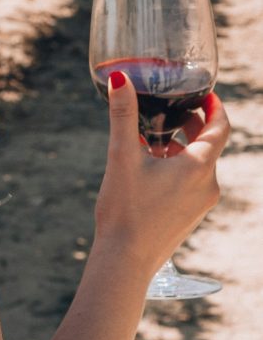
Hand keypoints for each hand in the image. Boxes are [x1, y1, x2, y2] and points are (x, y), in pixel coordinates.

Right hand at [93, 70, 229, 276]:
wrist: (125, 261)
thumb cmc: (126, 209)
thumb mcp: (122, 155)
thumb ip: (123, 114)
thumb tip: (119, 79)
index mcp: (198, 168)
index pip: (220, 128)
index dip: (215, 106)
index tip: (205, 92)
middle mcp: (207, 185)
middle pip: (209, 144)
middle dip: (192, 124)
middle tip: (171, 107)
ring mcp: (200, 203)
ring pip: (199, 163)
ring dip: (181, 145)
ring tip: (153, 136)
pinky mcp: (190, 215)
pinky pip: (191, 181)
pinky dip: (177, 165)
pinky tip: (150, 165)